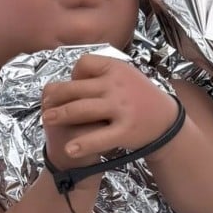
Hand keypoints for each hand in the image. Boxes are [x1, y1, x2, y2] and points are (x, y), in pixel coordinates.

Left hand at [41, 54, 178, 161]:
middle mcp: (117, 86)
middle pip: (76, 88)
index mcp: (116, 68)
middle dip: (57, 97)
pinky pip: (99, 137)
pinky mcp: (125, 130)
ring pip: (81, 110)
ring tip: (47, 120)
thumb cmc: (141, 97)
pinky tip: (69, 149)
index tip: (72, 86)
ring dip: (60, 115)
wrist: (167, 121)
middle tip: (45, 104)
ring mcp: (121, 108)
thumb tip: (72, 75)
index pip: (83, 64)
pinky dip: (82, 144)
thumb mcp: (126, 75)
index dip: (73, 75)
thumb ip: (102, 73)